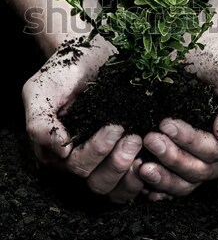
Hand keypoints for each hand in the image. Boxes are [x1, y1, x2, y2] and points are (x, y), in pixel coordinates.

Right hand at [22, 36, 143, 203]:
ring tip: (144, 142)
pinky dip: (147, 176)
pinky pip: (135, 181)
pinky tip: (156, 158)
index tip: (115, 128)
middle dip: (117, 162)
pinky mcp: (126, 153)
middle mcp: (80, 159)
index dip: (96, 152)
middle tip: (134, 137)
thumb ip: (40, 122)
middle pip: (97, 182)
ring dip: (132, 173)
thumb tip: (61, 152)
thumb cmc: (65, 69)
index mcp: (58, 150)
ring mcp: (105, 158)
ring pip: (116, 188)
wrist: (92, 51)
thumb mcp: (41, 90)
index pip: (76, 166)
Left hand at [139, 34, 217, 199]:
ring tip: (142, 163)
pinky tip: (144, 180)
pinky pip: (177, 183)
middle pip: (201, 169)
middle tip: (149, 138)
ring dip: (164, 176)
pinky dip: (161, 185)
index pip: (217, 150)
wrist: (208, 52)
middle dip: (173, 156)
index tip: (166, 123)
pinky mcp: (190, 159)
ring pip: (188, 181)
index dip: (191, 141)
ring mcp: (209, 161)